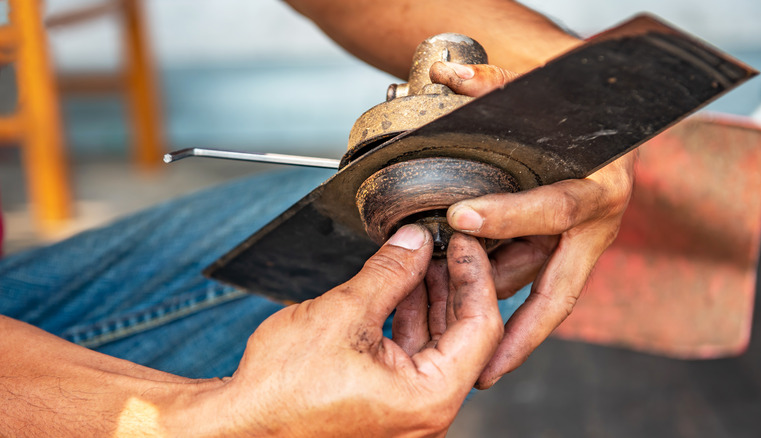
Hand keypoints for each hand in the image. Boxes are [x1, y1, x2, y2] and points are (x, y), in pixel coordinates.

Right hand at [190, 225, 502, 436]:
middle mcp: (426, 412)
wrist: (241, 423)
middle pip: (463, 336)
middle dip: (452, 283)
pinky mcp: (387, 404)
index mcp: (429, 399)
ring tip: (419, 256)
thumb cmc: (281, 388)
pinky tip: (400, 286)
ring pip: (438, 343)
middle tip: (443, 243)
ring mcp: (407, 411)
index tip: (463, 243)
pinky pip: (413, 355)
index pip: (481, 328)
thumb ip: (389, 273)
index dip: (475, 276)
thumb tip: (416, 242)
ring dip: (430, 297)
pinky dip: (409, 318)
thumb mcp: (343, 314)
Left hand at [427, 61, 635, 387]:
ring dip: (495, 318)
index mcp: (597, 187)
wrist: (606, 126)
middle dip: (522, 331)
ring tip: (452, 348)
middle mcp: (594, 227)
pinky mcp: (563, 257)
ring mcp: (580, 248)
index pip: (553, 208)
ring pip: (531, 291)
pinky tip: (458, 322)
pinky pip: (526, 288)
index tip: (460, 217)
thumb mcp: (539, 94)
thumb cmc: (571, 115)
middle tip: (483, 365)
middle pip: (557, 287)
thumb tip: (446, 74)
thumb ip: (495, 84)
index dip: (508, 215)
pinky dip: (493, 302)